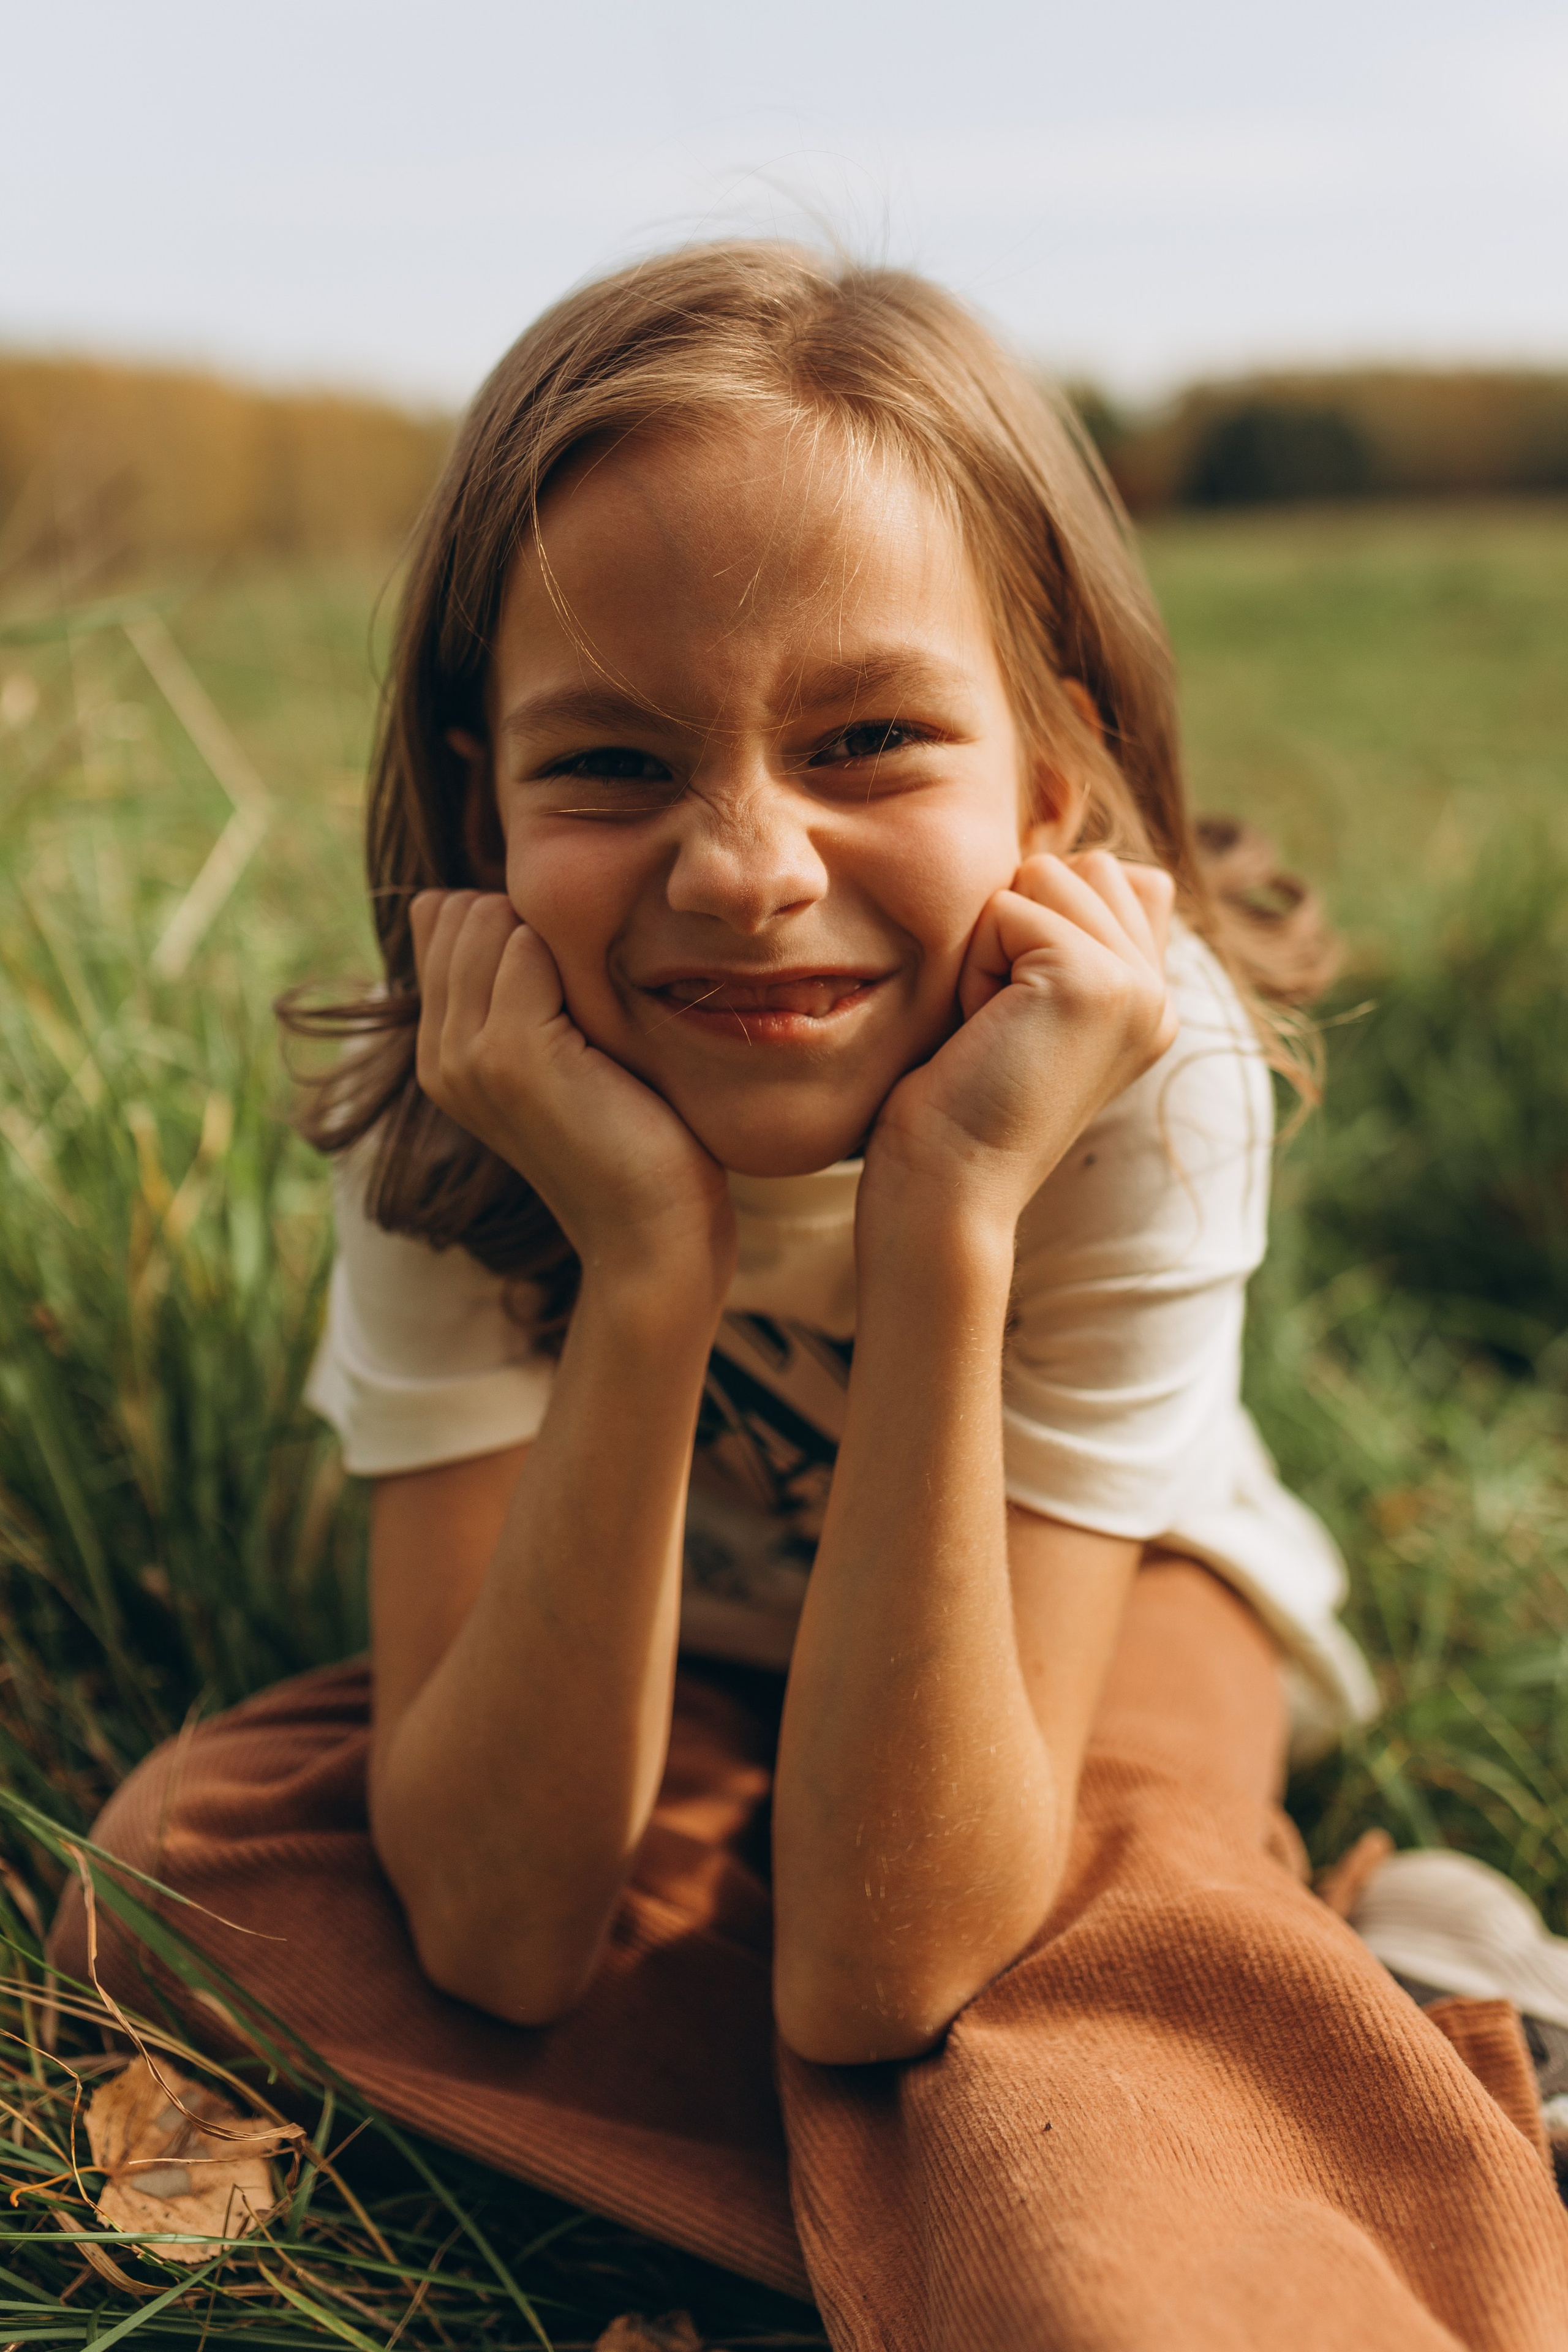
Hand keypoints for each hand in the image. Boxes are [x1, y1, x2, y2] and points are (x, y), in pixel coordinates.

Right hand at [410, 891, 736, 1291]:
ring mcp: (466, 1055)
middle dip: (531, 922)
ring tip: (600, 1014)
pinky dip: (578, 961)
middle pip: (461, 911)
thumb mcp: (568, 1050)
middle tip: (593, 997)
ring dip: (557, 939)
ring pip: (487, 919)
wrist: (654, 1233)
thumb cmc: (634, 1137)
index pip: (443, 918)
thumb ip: (522, 986)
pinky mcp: (509, 1054)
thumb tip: (483, 900)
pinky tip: (610, 1023)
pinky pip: (526, 946)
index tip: (574, 984)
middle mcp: (438, 1054)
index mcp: (443, 1052)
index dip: (517, 923)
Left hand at [864, 853, 1176, 1229]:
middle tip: (998, 1022)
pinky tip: (983, 1032)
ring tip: (992, 1026)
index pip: (1114, 876)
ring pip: (1046, 874)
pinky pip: (1009, 908)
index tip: (1013, 1016)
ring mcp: (1138, 987)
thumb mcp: (1020, 1009)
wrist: (946, 1191)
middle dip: (1013, 926)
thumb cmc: (954, 1105)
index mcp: (1150, 1001)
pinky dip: (976, 967)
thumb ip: (1064, 937)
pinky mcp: (1095, 981)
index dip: (1036, 921)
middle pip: (1079, 865)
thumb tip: (1065, 859)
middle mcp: (1159, 994)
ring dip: (992, 944)